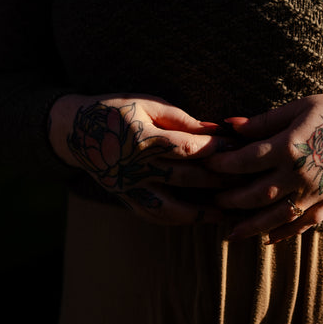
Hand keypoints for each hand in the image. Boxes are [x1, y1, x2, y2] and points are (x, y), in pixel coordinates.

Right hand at [50, 93, 233, 224]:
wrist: (75, 131)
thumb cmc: (113, 109)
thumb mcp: (145, 103)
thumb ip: (180, 118)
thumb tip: (214, 128)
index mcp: (143, 139)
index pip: (188, 148)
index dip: (215, 149)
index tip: (239, 147)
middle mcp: (136, 168)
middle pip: (186, 178)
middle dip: (219, 180)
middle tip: (247, 180)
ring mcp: (130, 187)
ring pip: (171, 207)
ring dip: (202, 212)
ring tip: (228, 212)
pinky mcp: (126, 198)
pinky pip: (155, 216)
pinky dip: (179, 220)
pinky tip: (199, 219)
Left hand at [206, 92, 322, 242]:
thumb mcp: (299, 107)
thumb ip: (264, 121)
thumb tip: (229, 125)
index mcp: (289, 146)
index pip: (245, 160)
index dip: (222, 163)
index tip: (206, 163)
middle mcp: (299, 175)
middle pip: (255, 194)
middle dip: (230, 199)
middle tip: (213, 199)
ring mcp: (315, 193)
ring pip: (275, 217)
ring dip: (249, 226)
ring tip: (229, 232)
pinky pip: (302, 225)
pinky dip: (284, 234)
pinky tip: (267, 239)